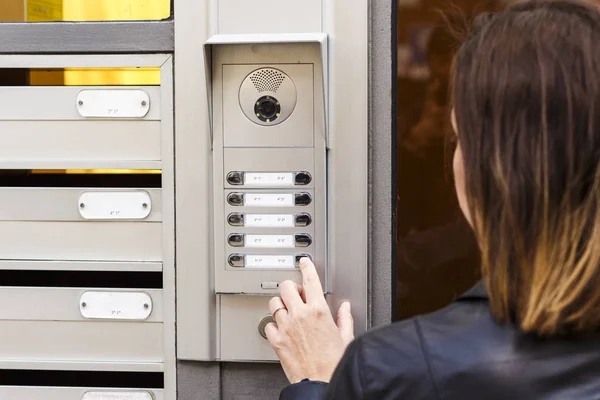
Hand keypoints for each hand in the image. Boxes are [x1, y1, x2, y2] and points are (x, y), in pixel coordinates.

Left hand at [265, 258, 353, 383]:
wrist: (320, 384)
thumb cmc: (333, 365)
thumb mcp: (346, 338)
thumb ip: (344, 319)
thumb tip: (345, 308)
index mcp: (319, 311)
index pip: (310, 280)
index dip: (306, 267)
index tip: (304, 263)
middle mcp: (300, 316)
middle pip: (287, 287)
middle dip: (291, 288)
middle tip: (296, 294)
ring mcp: (286, 327)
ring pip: (274, 303)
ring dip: (280, 304)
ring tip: (288, 311)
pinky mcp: (276, 340)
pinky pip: (268, 324)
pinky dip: (273, 324)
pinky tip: (281, 329)